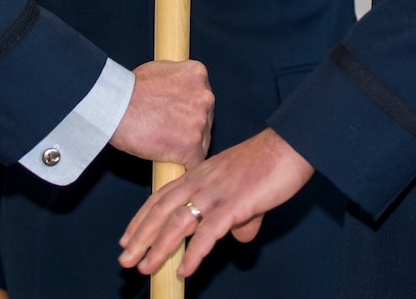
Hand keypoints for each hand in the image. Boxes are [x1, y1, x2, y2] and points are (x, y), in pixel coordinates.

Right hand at [110, 60, 213, 169]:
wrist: (115, 106)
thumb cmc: (128, 89)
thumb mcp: (159, 70)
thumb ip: (176, 81)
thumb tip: (177, 90)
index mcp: (198, 75)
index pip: (203, 97)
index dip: (190, 109)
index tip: (179, 116)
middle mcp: (205, 96)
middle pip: (206, 119)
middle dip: (190, 127)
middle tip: (169, 132)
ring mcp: (200, 122)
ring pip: (202, 141)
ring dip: (187, 146)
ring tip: (164, 145)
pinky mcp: (192, 147)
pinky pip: (195, 162)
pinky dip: (183, 164)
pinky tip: (170, 161)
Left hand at [120, 128, 314, 278]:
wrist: (290, 145)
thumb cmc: (270, 163)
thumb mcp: (245, 189)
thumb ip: (239, 214)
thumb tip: (241, 235)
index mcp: (200, 173)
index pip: (162, 197)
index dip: (142, 218)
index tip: (127, 237)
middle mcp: (201, 182)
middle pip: (162, 211)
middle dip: (141, 237)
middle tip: (124, 259)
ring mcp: (215, 193)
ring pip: (178, 223)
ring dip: (159, 248)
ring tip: (144, 267)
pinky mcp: (234, 205)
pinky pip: (208, 233)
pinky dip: (194, 254)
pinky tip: (185, 270)